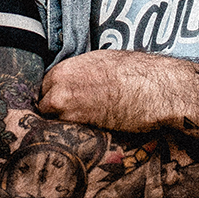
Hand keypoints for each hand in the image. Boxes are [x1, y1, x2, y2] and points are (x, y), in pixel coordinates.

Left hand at [39, 50, 191, 131]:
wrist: (155, 89)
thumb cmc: (137, 72)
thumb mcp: (102, 62)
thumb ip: (81, 72)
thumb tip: (78, 80)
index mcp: (66, 68)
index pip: (45, 85)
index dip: (53, 95)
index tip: (60, 102)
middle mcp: (60, 85)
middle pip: (43, 102)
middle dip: (52, 110)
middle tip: (66, 118)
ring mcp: (66, 105)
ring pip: (50, 118)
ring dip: (59, 124)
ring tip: (74, 128)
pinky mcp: (78, 125)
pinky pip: (64, 131)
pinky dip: (69, 134)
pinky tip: (81, 135)